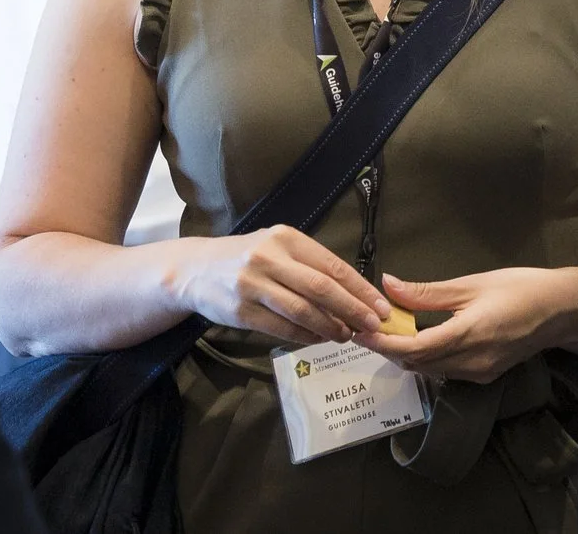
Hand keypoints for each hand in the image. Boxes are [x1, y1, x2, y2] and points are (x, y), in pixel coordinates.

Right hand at [170, 227, 389, 345]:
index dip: (360, 289)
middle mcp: (269, 258)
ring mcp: (253, 285)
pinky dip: (306, 337)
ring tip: (347, 336)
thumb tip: (356, 294)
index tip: (381, 307)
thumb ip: (311, 266)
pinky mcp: (241, 312)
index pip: (332, 265)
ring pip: (303, 311)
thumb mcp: (278, 248)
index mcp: (285, 238)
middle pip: (321, 288)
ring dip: (331, 327)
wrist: (197, 270)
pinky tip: (319, 340)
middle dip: (353, 309)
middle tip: (373, 326)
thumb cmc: (248, 258)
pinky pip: (282, 328)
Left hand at [354, 268, 577, 383]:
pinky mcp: (485, 375)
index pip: (413, 347)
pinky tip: (419, 339)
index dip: (383, 342)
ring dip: (406, 354)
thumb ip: (427, 292)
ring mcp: (479, 373)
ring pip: (430, 369)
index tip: (360, 331)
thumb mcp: (471, 284)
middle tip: (366, 327)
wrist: (561, 310)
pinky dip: (427, 357)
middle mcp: (470, 362)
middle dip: (389, 348)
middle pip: (418, 363)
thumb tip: (388, 285)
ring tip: (386, 332)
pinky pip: (446, 371)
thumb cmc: (519, 288)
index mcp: (466, 335)